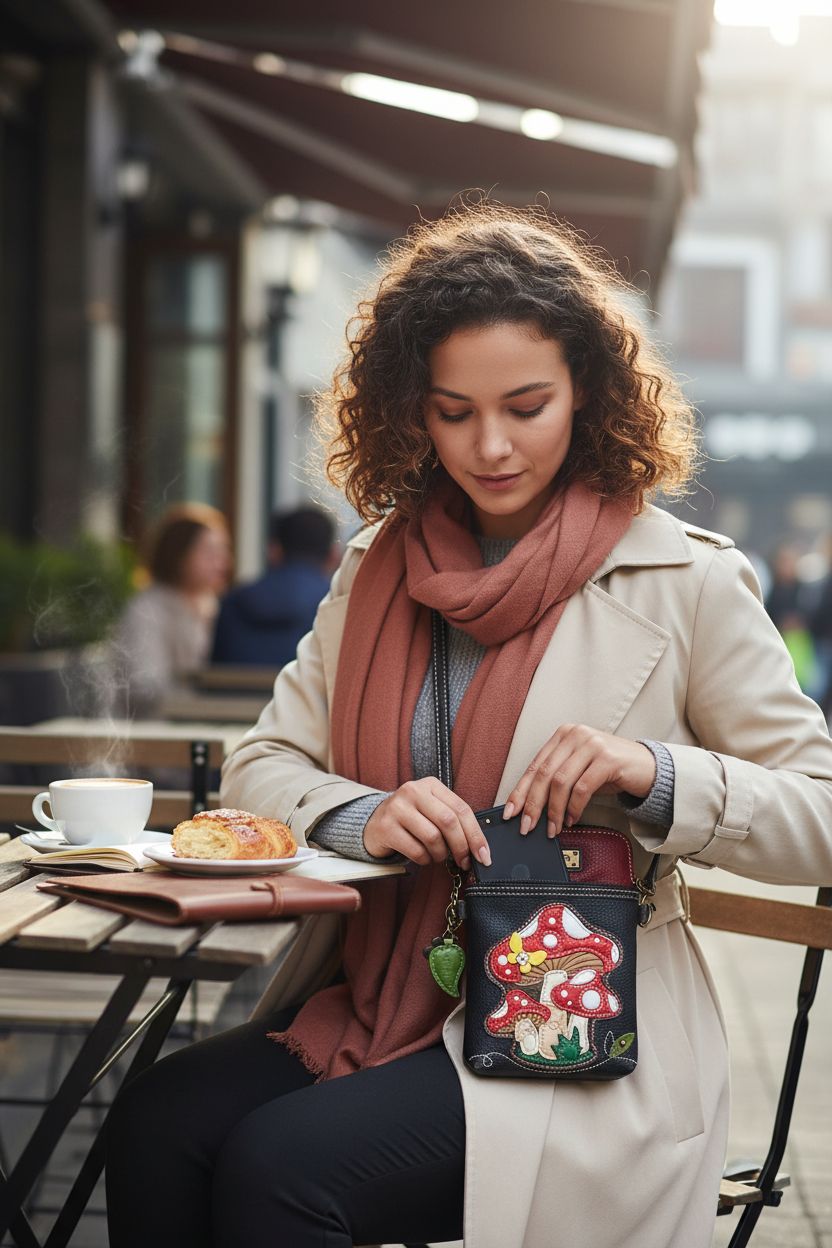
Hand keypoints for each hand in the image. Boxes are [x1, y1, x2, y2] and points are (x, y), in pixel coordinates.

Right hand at [363, 778, 491, 869]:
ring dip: (440, 854)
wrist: (374, 823)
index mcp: (431, 785)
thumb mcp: (432, 810)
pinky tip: (422, 857)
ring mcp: (397, 808)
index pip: (461, 808)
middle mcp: (413, 791)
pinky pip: (416, 850)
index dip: (476, 834)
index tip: (484, 855)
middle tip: (465, 862)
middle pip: (448, 821)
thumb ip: (453, 821)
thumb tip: (479, 847)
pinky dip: (425, 860)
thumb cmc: (411, 819)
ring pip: (432, 837)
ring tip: (437, 856)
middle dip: (461, 846)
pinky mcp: (386, 827)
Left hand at [502, 725, 655, 837]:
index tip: (510, 812)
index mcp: (563, 735)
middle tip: (527, 826)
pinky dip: (574, 807)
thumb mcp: (578, 770)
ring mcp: (592, 744)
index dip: (520, 791)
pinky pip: (582, 788)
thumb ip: (556, 780)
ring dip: (554, 810)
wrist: (648, 768)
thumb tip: (530, 807)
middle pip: (544, 774)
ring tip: (553, 829)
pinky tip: (572, 820)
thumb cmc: (610, 771)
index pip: (534, 766)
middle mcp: (575, 734)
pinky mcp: (608, 758)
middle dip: (532, 804)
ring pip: (560, 782)